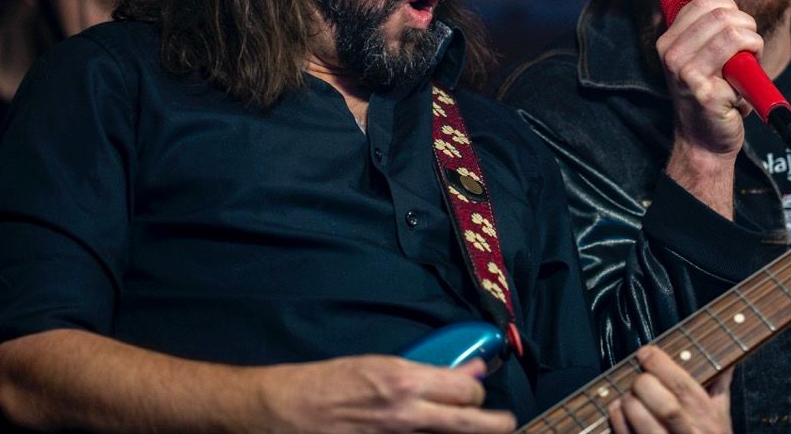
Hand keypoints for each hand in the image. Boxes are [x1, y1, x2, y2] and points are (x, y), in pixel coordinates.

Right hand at [257, 355, 515, 432]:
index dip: (477, 392)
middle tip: (505, 423)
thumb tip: (468, 371)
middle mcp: (405, 414)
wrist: (285, 410)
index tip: (476, 392)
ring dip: (462, 430)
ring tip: (475, 426)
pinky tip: (431, 432)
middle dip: (494, 424)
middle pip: (469, 423)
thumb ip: (426, 370)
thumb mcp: (380, 364)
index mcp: (405, 381)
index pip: (464, 391)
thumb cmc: (330, 381)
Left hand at [608, 345, 732, 433]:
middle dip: (644, 384)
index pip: (683, 387)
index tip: (646, 353)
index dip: (659, 364)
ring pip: (643, 421)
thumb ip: (719, 388)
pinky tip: (619, 410)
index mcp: (707, 419)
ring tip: (629, 396)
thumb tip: (726, 361)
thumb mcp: (721, 418)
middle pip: (665, 405)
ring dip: (629, 401)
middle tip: (639, 379)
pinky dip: (617, 418)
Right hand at [656, 0, 760, 157]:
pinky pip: (740, 56)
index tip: (738, 26)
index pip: (702, 2)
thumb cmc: (708, 97)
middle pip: (720, 13)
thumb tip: (730, 7)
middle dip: (746, 24)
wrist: (703, 140)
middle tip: (750, 45)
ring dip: (753, 40)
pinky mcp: (705, 91)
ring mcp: (685, 73)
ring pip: (732, 31)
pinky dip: (754, 58)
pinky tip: (748, 75)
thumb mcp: (695, 60)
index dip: (729, 8)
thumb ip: (705, 33)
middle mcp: (671, 55)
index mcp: (667, 42)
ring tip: (751, 58)